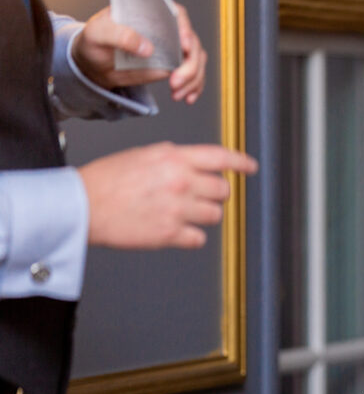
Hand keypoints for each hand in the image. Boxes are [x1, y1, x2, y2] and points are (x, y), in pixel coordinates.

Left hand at [71, 4, 206, 102]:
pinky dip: (194, 87)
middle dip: (190, 64)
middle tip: (175, 81)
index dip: (184, 27)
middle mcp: (166, 28)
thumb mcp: (97, 33)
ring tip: (177, 93)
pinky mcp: (174, 65)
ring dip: (192, 78)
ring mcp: (172, 48)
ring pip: (197, 59)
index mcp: (149, 12)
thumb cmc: (95, 41)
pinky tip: (187, 97)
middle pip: (191, 41)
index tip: (184, 45)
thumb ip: (119, 35)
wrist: (94, 64)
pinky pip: (194, 74)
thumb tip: (147, 48)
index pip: (175, 13)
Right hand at [78, 142, 257, 248]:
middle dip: (216, 194)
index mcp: (173, 158)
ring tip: (182, 213)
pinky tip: (176, 230)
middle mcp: (180, 182)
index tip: (251, 167)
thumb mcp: (143, 155)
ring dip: (204, 215)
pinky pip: (199, 238)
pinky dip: (191, 236)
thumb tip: (194, 162)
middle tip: (201, 196)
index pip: (220, 157)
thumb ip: (173, 157)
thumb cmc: (106, 180)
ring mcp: (177, 209)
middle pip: (223, 190)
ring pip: (215, 215)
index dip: (241, 162)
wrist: (82, 205)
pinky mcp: (170, 234)